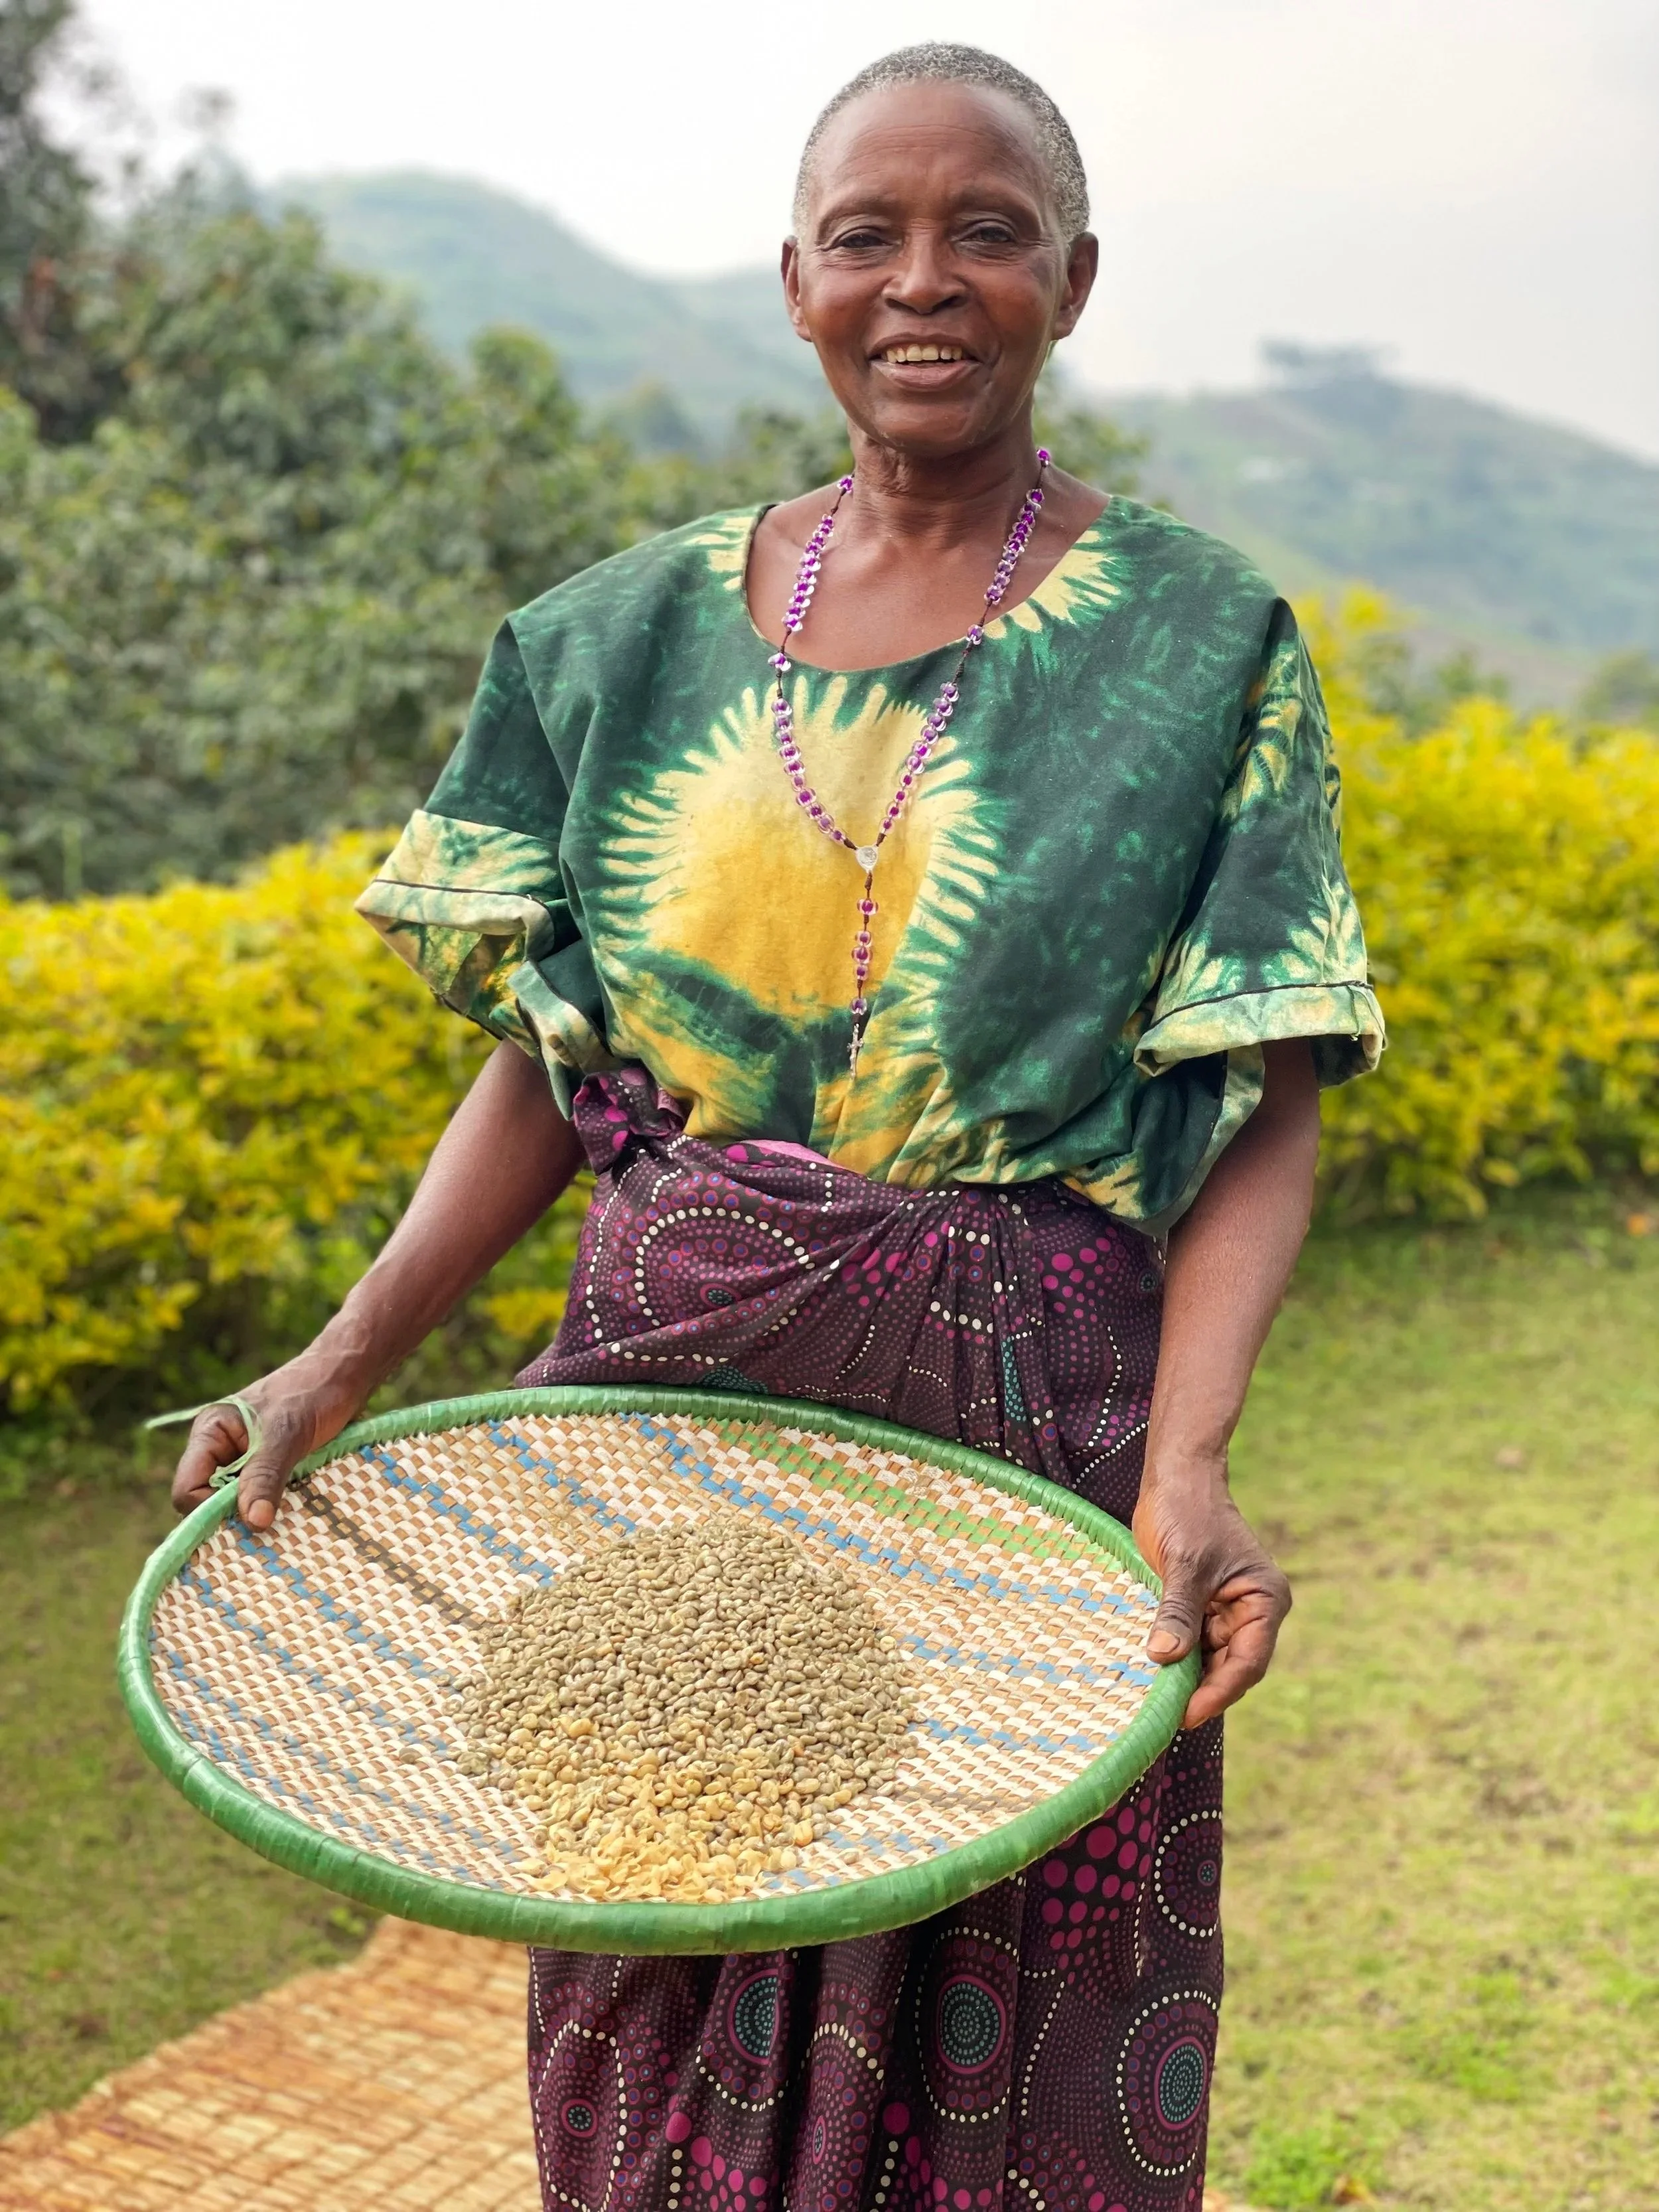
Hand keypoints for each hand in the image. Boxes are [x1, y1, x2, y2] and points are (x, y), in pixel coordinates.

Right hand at [170, 1351, 366, 1532]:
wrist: (344, 1377)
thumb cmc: (311, 1394)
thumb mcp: (286, 1435)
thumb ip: (265, 1476)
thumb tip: (254, 1522)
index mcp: (210, 1434)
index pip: (187, 1488)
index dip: (207, 1510)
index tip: (245, 1520)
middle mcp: (220, 1451)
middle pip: (208, 1503)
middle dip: (234, 1517)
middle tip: (267, 1528)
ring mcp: (245, 1462)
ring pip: (238, 1505)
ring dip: (259, 1515)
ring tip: (285, 1520)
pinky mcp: (269, 1471)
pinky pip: (262, 1501)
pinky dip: (275, 1509)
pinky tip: (295, 1513)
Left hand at [1131, 1462, 1290, 1729]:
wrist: (1175, 1477)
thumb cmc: (1188, 1511)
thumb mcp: (1185, 1564)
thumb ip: (1178, 1612)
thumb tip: (1165, 1658)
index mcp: (1265, 1600)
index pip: (1248, 1661)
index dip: (1218, 1692)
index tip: (1187, 1714)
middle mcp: (1251, 1612)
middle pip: (1228, 1668)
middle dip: (1198, 1691)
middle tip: (1161, 1718)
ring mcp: (1224, 1612)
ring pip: (1206, 1661)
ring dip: (1182, 1678)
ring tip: (1150, 1703)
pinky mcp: (1199, 1608)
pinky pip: (1188, 1644)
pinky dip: (1171, 1658)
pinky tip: (1147, 1674)